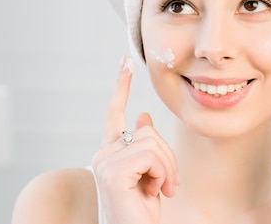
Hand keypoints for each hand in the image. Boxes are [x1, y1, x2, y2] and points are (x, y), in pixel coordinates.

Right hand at [91, 56, 178, 223]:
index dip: (121, 86)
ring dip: (167, 169)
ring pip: (152, 142)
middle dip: (168, 157)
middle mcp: (102, 155)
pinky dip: (163, 174)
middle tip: (167, 185)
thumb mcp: (151, 174)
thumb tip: (143, 116)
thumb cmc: (143, 212)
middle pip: (148, 131)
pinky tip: (156, 192)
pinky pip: (152, 155)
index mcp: (110, 153)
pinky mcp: (112, 172)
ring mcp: (105, 163)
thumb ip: (146, 146)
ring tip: (162, 190)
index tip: (126, 62)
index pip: (115, 113)